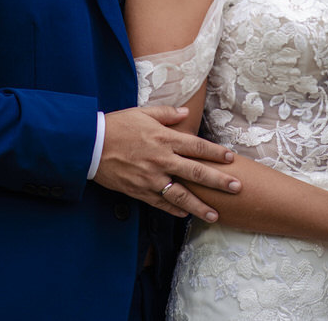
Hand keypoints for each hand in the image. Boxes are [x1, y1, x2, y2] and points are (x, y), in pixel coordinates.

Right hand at [94, 105, 240, 222]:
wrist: (90, 144)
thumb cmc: (117, 125)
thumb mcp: (142, 113)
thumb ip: (166, 114)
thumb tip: (185, 113)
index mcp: (164, 138)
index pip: (197, 146)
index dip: (215, 153)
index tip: (231, 159)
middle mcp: (161, 159)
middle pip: (196, 172)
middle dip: (219, 181)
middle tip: (237, 188)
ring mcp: (151, 178)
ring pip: (180, 195)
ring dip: (199, 206)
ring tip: (215, 215)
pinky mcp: (139, 190)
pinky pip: (160, 203)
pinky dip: (174, 210)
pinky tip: (186, 214)